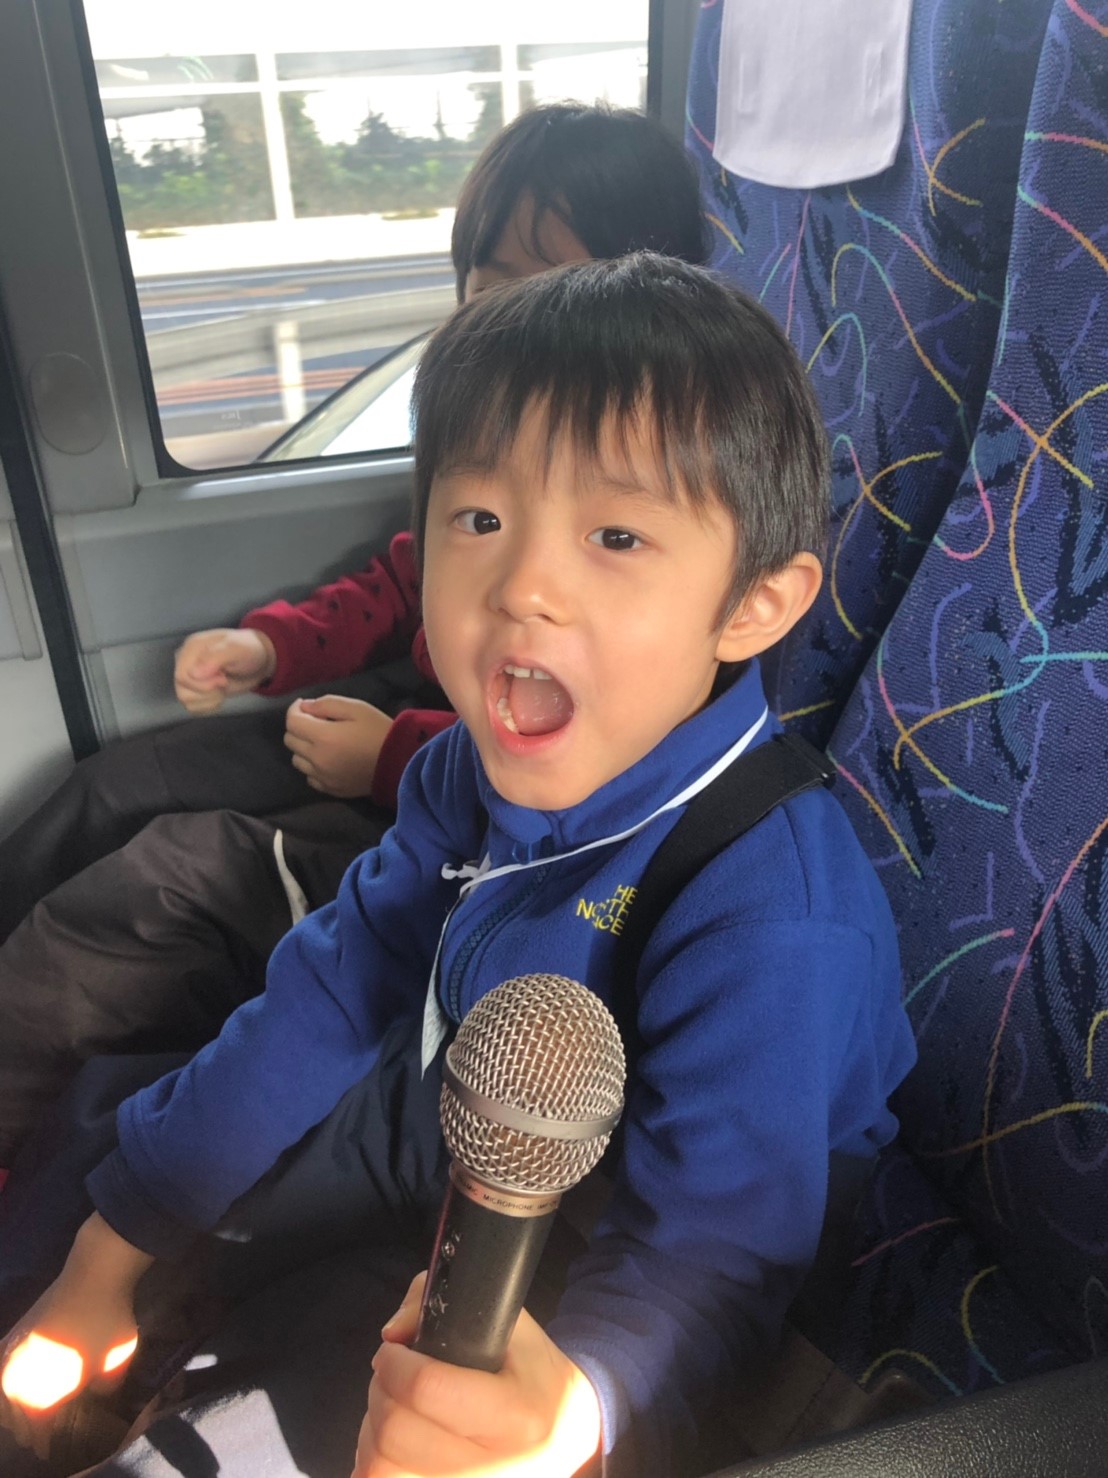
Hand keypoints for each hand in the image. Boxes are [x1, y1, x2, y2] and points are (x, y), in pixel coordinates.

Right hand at [0, 1215, 151, 1459]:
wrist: (94, 1272)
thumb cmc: (106, 1322)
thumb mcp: (113, 1367)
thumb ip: (100, 1392)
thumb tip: (95, 1397)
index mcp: (38, 1390)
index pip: (37, 1427)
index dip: (43, 1442)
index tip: (47, 1453)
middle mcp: (17, 1375)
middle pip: (16, 1412)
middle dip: (26, 1427)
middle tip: (36, 1438)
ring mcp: (13, 1350)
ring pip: (7, 1391)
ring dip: (14, 1406)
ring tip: (24, 1416)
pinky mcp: (17, 1329)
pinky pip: (6, 1367)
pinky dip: (11, 1380)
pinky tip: (17, 1382)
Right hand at [174, 628, 276, 713]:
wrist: (258, 661)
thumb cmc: (248, 651)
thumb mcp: (237, 649)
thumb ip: (215, 657)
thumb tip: (193, 674)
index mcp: (191, 648)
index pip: (182, 676)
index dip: (204, 684)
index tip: (223, 678)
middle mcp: (185, 662)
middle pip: (183, 689)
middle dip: (209, 691)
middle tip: (225, 681)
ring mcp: (189, 676)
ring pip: (186, 699)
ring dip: (209, 699)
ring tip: (222, 687)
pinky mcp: (195, 689)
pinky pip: (192, 707)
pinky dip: (208, 705)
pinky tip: (219, 694)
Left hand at [284, 697, 392, 798]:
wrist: (399, 763)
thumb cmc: (379, 731)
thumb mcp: (357, 708)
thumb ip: (327, 704)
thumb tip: (305, 707)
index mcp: (323, 736)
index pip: (292, 721)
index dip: (294, 709)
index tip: (305, 706)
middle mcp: (317, 759)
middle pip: (290, 740)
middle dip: (298, 727)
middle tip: (315, 721)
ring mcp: (322, 777)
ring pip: (296, 760)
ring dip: (303, 748)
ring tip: (321, 742)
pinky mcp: (330, 789)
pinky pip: (309, 777)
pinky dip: (312, 766)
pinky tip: (328, 759)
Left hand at [353, 1272, 601, 1477]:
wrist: (575, 1440)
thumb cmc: (539, 1379)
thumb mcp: (517, 1330)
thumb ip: (454, 1309)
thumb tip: (393, 1332)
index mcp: (517, 1416)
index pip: (428, 1389)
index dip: (396, 1363)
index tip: (393, 1349)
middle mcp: (495, 1469)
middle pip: (397, 1431)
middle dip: (380, 1391)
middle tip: (391, 1375)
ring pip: (382, 1468)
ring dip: (372, 1431)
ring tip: (392, 1409)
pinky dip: (374, 1464)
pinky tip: (391, 1447)